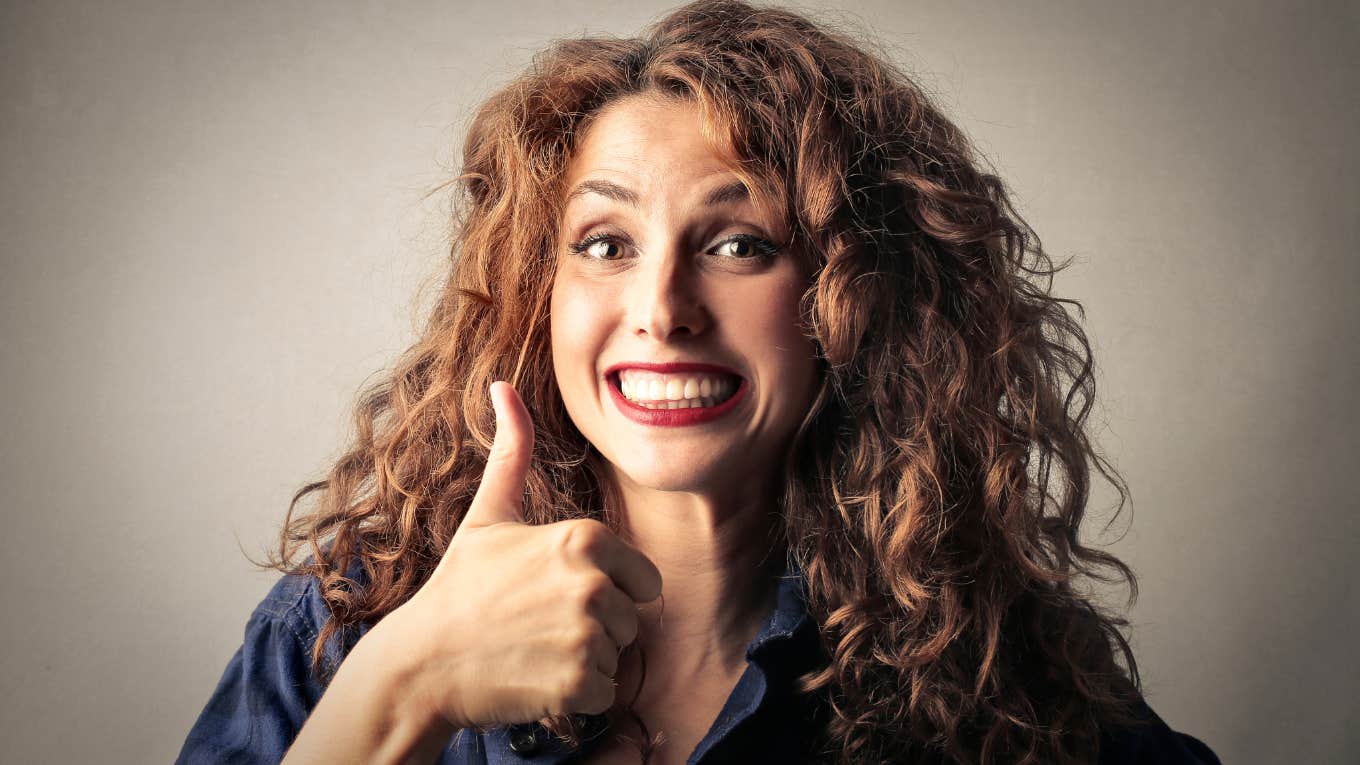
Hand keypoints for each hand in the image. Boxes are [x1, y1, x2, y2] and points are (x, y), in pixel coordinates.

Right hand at [381, 380, 662, 730]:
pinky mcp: (580, 683)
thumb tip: (502, 386)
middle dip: (597, 627)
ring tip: (533, 648)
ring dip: (584, 660)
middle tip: (539, 624)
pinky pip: (605, 692)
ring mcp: (587, 634)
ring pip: (618, 655)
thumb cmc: (460, 587)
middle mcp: (594, 583)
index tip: (554, 594)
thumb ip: (513, 452)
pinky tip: (534, 677)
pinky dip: (576, 694)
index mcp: (585, 538)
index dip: (606, 590)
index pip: (643, 579)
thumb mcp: (489, 515)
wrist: (423, 663)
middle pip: (634, 618)